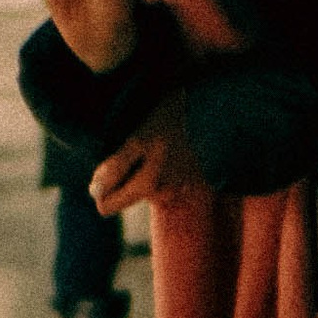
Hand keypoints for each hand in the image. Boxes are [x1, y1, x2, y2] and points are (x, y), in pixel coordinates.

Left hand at [91, 94, 203, 210]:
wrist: (223, 110)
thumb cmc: (177, 118)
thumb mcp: (140, 138)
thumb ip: (117, 167)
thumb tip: (94, 192)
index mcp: (147, 186)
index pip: (106, 206)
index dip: (101, 184)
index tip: (111, 158)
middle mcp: (164, 195)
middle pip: (127, 195)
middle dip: (124, 174)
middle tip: (136, 143)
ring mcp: (180, 188)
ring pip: (146, 184)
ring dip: (146, 166)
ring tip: (159, 138)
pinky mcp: (194, 180)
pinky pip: (165, 177)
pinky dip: (164, 164)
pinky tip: (174, 142)